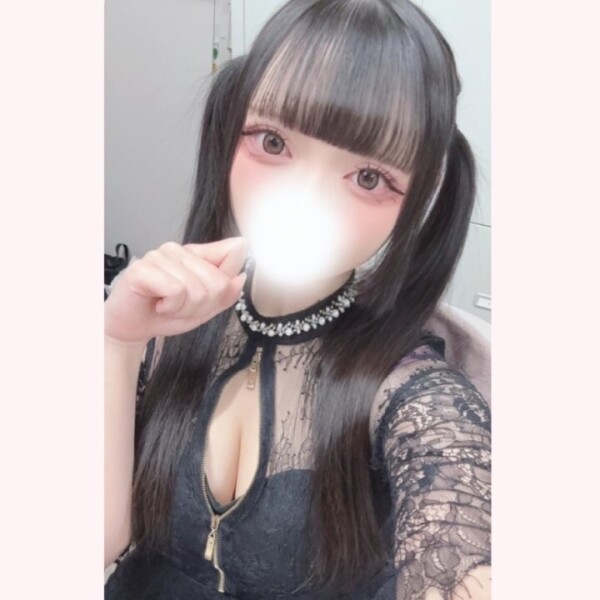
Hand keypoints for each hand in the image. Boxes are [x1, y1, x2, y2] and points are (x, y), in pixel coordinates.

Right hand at [104, 237, 247, 344]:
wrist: (132, 329)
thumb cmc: (165, 315)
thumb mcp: (205, 309)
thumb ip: (226, 293)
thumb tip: (241, 277)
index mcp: (196, 254)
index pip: (233, 253)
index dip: (225, 287)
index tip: (206, 299)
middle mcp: (178, 249)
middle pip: (217, 282)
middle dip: (202, 306)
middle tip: (180, 307)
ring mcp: (159, 256)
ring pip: (197, 290)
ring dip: (183, 309)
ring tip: (167, 307)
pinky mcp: (143, 269)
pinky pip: (176, 291)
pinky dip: (170, 307)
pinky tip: (157, 305)